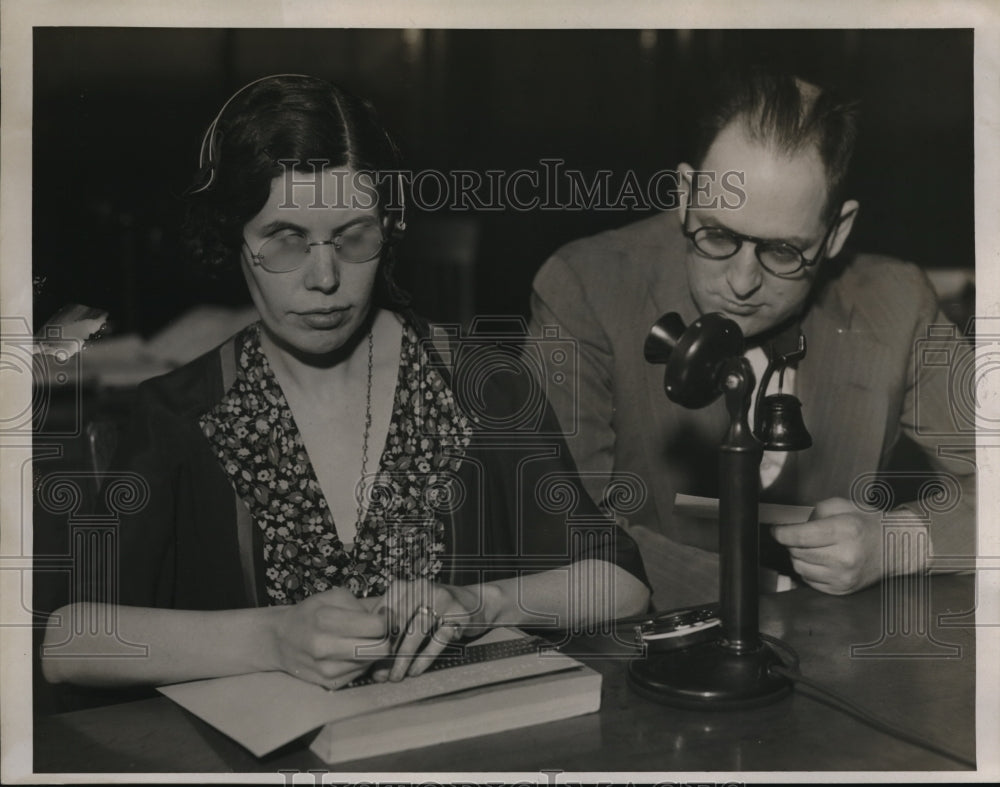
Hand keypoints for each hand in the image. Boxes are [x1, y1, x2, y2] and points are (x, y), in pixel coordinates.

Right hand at [269, 586, 390, 688]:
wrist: (281, 639)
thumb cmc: (311, 613)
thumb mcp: (333, 597)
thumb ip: (362, 604)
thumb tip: (388, 615)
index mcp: (327, 620)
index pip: (377, 627)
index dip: (387, 621)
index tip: (384, 617)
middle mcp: (325, 647)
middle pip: (380, 649)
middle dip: (384, 639)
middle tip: (378, 632)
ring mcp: (327, 669)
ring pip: (372, 662)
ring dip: (372, 652)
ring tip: (360, 641)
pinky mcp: (330, 684)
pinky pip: (361, 673)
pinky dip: (361, 663)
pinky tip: (350, 653)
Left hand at [361, 578, 492, 681]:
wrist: (476, 602)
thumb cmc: (436, 612)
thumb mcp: (412, 612)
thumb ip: (392, 628)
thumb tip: (369, 659)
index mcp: (404, 586)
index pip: (384, 615)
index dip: (376, 640)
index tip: (368, 663)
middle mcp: (422, 588)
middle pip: (398, 623)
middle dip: (387, 652)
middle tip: (380, 675)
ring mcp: (442, 598)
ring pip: (417, 631)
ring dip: (404, 658)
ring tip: (396, 677)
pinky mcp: (459, 613)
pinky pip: (438, 639)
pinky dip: (425, 658)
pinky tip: (415, 671)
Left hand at [770, 497, 887, 594]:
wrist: (896, 548)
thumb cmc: (868, 525)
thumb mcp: (842, 507)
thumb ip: (814, 513)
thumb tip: (792, 527)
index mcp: (844, 531)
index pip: (799, 536)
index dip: (781, 533)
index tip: (776, 531)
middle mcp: (844, 557)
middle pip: (797, 553)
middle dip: (792, 543)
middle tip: (800, 537)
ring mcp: (843, 577)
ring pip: (800, 568)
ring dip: (800, 557)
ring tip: (813, 548)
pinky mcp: (842, 590)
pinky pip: (810, 581)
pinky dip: (810, 570)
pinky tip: (822, 561)